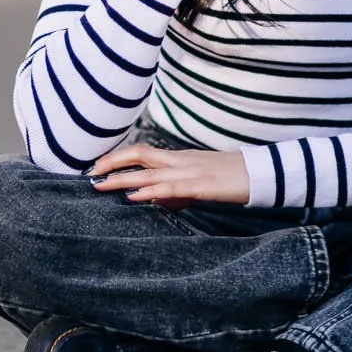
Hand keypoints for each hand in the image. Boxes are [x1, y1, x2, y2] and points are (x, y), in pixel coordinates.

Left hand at [91, 143, 249, 206]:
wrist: (261, 173)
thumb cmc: (230, 178)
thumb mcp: (198, 182)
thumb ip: (174, 190)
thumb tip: (152, 199)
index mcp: (179, 158)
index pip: (142, 152)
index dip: (118, 157)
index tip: (98, 166)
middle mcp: (181, 160)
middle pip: (140, 155)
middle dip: (112, 163)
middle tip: (91, 174)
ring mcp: (191, 171)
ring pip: (150, 171)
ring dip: (123, 179)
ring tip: (101, 185)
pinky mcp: (202, 185)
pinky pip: (171, 186)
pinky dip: (151, 190)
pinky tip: (135, 195)